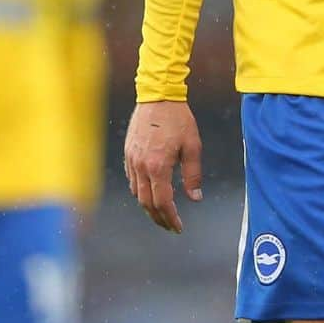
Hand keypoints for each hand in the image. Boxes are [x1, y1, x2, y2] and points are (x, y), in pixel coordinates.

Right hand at [123, 100, 202, 232]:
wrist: (158, 95)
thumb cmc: (178, 119)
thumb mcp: (192, 145)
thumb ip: (193, 174)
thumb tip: (195, 198)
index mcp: (158, 166)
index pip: (162, 202)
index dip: (170, 218)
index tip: (178, 227)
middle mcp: (141, 165)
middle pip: (146, 203)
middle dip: (158, 218)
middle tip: (170, 226)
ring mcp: (132, 159)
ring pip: (137, 193)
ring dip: (148, 206)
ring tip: (161, 212)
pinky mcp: (128, 152)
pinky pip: (131, 179)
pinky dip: (140, 191)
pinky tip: (150, 192)